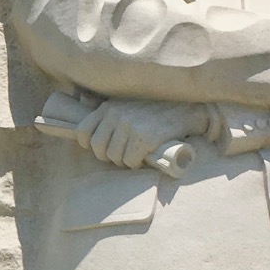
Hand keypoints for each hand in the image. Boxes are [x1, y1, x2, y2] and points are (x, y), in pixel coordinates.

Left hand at [75, 98, 209, 168]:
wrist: (186, 110)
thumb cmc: (154, 111)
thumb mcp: (126, 105)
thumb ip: (107, 114)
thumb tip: (85, 122)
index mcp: (108, 107)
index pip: (83, 132)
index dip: (90, 145)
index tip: (104, 148)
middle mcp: (116, 114)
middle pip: (98, 148)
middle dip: (109, 156)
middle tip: (123, 155)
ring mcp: (130, 125)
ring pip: (114, 157)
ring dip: (125, 161)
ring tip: (136, 153)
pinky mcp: (144, 137)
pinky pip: (130, 161)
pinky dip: (137, 164)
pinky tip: (145, 156)